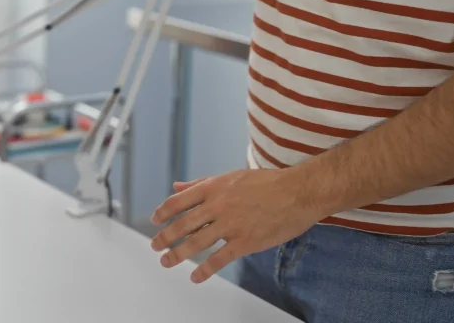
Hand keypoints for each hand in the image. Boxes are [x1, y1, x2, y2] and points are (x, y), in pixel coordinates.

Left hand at [149, 168, 325, 283]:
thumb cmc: (267, 182)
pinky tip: (195, 277)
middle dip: (165, 237)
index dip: (163, 212)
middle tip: (155, 246)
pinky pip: (220, 259)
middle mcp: (217, 206)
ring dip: (177, 254)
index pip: (178, 201)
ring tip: (166, 261)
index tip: (155, 221)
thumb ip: (201, 183)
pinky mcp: (245, 242)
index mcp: (212, 188)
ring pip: (196, 243)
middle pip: (182, 224)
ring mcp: (230, 225)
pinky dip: (205, 270)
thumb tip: (177, 186)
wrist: (298, 191)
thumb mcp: (230, 177)